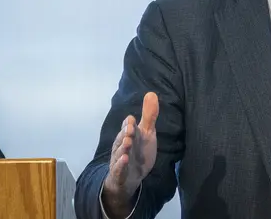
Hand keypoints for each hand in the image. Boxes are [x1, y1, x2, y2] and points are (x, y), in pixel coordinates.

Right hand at [102, 92, 158, 215]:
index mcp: (128, 135)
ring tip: (127, 142)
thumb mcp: (146, 133)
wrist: (130, 177)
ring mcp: (119, 159)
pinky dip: (120, 164)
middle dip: (125, 133)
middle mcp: (122, 145)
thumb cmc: (139, 151)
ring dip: (122, 147)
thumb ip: (149, 116)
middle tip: (130, 128)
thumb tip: (152, 93)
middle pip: (122, 137)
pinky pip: (119, 168)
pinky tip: (124, 160)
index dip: (129, 124)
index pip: (127, 126)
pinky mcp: (120, 172)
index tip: (133, 120)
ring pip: (119, 152)